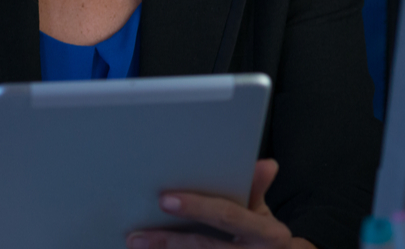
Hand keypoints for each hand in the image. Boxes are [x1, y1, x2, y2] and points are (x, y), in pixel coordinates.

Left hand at [126, 159, 315, 248]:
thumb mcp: (262, 213)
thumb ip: (256, 189)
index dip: (196, 207)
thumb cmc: (263, 236)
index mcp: (269, 235)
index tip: (165, 200)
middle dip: (168, 241)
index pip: (227, 216)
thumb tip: (267, 164)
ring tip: (137, 246)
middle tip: (136, 237)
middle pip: (204, 246)